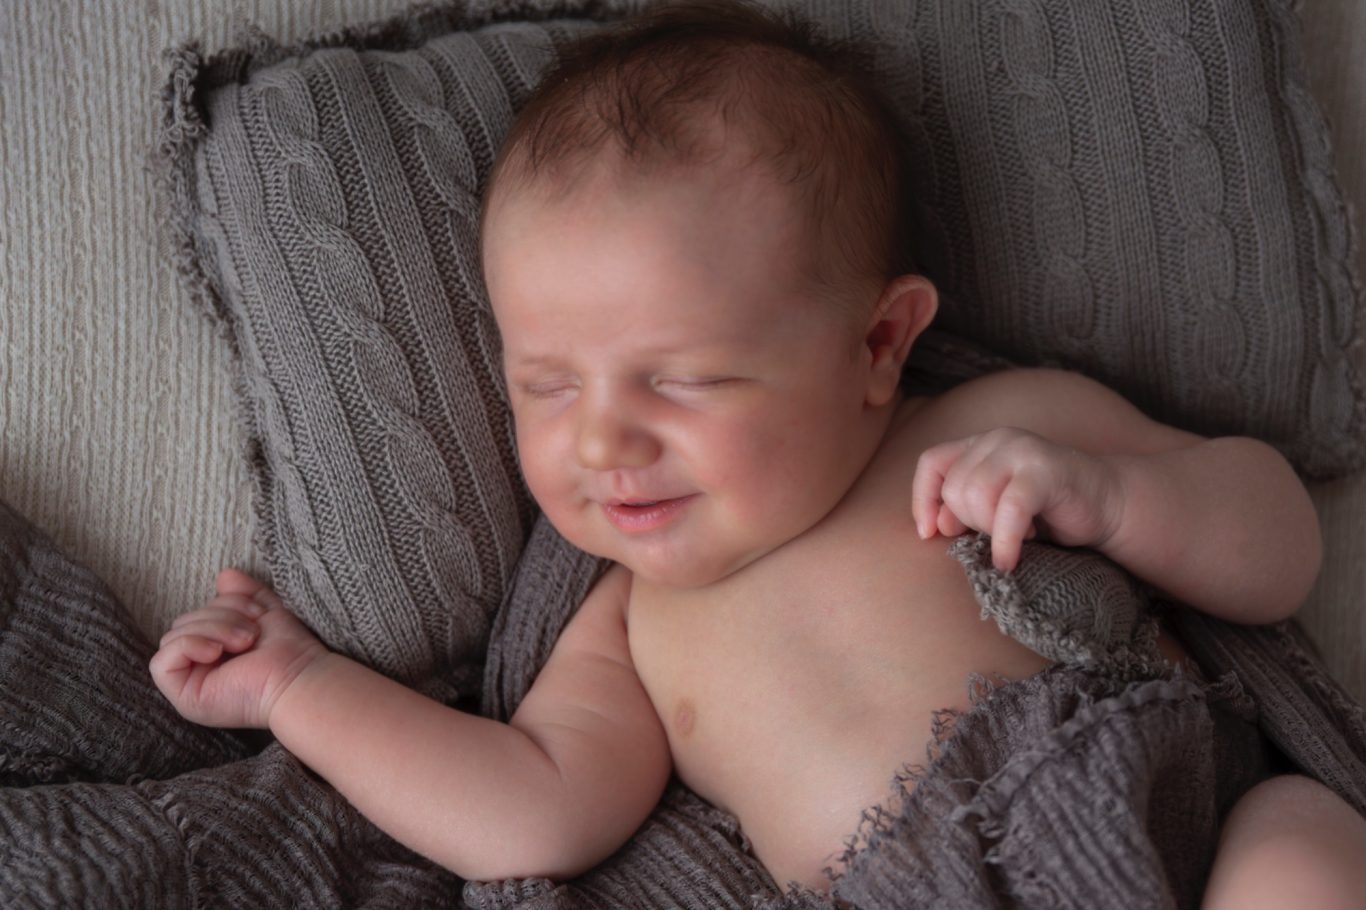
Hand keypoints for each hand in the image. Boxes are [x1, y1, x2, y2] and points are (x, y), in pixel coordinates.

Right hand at [150, 568, 329, 728]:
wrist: (297, 677)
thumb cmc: (288, 649)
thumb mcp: (265, 611)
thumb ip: (244, 594)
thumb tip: (224, 575)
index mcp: (213, 649)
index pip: (197, 613)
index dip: (224, 604)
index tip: (257, 615)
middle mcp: (198, 667)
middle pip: (183, 622)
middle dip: (219, 618)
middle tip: (251, 634)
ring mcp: (189, 683)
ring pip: (173, 637)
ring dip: (213, 630)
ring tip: (244, 642)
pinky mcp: (183, 697)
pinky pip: (161, 661)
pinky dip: (190, 646)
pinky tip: (216, 652)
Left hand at [912, 427, 1122, 571]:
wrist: (1107, 505)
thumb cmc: (1046, 510)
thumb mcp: (995, 510)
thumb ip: (964, 511)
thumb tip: (935, 526)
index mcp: (980, 444)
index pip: (931, 463)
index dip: (923, 499)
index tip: (929, 534)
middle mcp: (997, 439)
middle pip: (954, 488)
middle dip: (971, 522)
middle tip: (1000, 532)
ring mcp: (1022, 450)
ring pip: (976, 496)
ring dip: (991, 530)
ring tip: (1017, 534)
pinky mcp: (1044, 470)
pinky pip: (1009, 510)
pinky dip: (1005, 541)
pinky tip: (1009, 560)